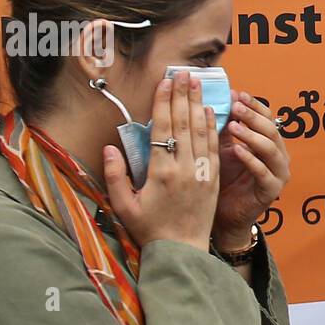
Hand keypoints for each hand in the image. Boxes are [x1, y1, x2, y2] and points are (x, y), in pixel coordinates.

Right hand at [104, 70, 219, 251]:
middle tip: (184, 72)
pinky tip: (210, 110)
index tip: (165, 82)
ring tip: (198, 83)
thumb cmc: (149, 229)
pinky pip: (213, 147)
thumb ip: (116, 175)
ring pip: (201, 131)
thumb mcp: (123, 206)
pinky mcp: (213, 179)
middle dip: (183, 95)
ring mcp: (202, 173)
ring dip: (199, 104)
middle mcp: (184, 169)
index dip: (164, 102)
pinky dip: (212, 126)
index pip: (163, 129)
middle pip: (184, 123)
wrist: (182, 252)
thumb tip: (111, 146)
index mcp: (161, 173)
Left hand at [213, 91, 291, 251]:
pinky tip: (236, 149)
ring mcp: (278, 174)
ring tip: (234, 125)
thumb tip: (221, 97)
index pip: (267, 118)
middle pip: (271, 130)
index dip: (254, 105)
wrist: (224, 215)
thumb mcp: (223, 148)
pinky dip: (250, 159)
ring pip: (271, 149)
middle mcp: (279, 157)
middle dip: (253, 116)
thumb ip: (226, 127)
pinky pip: (263, 172)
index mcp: (270, 144)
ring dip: (252, 135)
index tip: (238, 94)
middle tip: (236, 106)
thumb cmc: (224, 180)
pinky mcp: (271, 191)